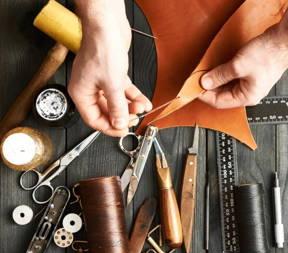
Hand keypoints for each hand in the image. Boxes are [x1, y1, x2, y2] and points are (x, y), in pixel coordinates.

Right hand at [68, 1, 151, 135]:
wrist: (107, 25)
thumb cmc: (102, 49)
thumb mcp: (112, 84)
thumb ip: (117, 107)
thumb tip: (119, 124)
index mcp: (81, 93)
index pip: (94, 120)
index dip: (109, 128)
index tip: (123, 131)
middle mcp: (89, 88)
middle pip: (106, 111)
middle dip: (122, 116)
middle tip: (134, 119)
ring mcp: (101, 81)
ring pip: (116, 101)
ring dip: (130, 106)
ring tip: (142, 108)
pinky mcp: (113, 74)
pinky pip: (123, 91)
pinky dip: (134, 96)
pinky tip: (144, 101)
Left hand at [199, 28, 287, 108]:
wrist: (285, 40)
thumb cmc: (269, 54)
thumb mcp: (238, 66)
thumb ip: (219, 75)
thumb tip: (206, 82)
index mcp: (247, 97)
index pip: (218, 102)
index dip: (204, 95)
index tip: (194, 86)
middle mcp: (250, 94)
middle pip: (223, 95)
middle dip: (209, 87)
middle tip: (198, 78)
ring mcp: (252, 84)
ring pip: (228, 87)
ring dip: (217, 80)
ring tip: (207, 72)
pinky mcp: (253, 74)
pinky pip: (234, 78)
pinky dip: (224, 74)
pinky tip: (219, 68)